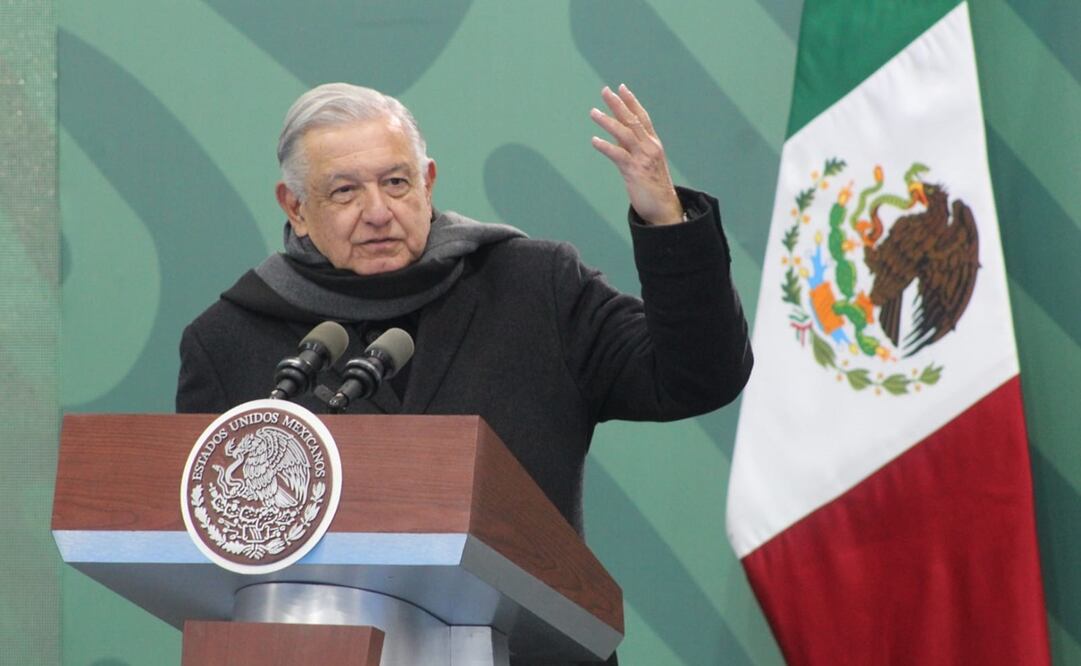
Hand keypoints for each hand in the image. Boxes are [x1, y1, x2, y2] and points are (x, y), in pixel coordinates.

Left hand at [590, 84, 683, 225]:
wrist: (665, 208)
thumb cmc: (654, 187)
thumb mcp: (646, 163)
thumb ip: (635, 149)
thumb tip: (619, 138)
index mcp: (653, 144)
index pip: (642, 117)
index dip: (632, 102)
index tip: (621, 88)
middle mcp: (650, 147)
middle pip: (632, 120)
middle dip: (618, 104)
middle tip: (605, 91)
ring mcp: (643, 158)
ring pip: (624, 133)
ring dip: (607, 121)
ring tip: (593, 112)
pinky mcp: (634, 171)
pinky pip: (618, 155)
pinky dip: (605, 146)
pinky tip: (594, 140)